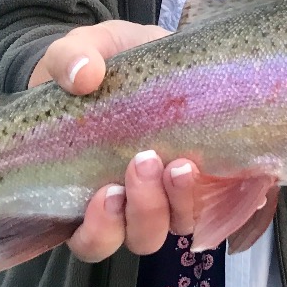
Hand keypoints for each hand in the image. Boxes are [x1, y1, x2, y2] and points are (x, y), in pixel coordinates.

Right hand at [29, 21, 198, 260]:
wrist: (143, 48)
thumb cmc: (100, 62)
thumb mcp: (79, 50)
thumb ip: (69, 59)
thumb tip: (83, 76)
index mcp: (88, 189)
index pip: (88, 238)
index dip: (98, 229)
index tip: (106, 193)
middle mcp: (131, 201)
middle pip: (140, 236)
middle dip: (144, 210)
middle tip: (144, 161)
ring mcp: (169, 191)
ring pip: (178, 224)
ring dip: (179, 201)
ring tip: (181, 164)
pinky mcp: (204, 174)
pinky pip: (216, 201)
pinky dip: (218, 191)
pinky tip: (215, 164)